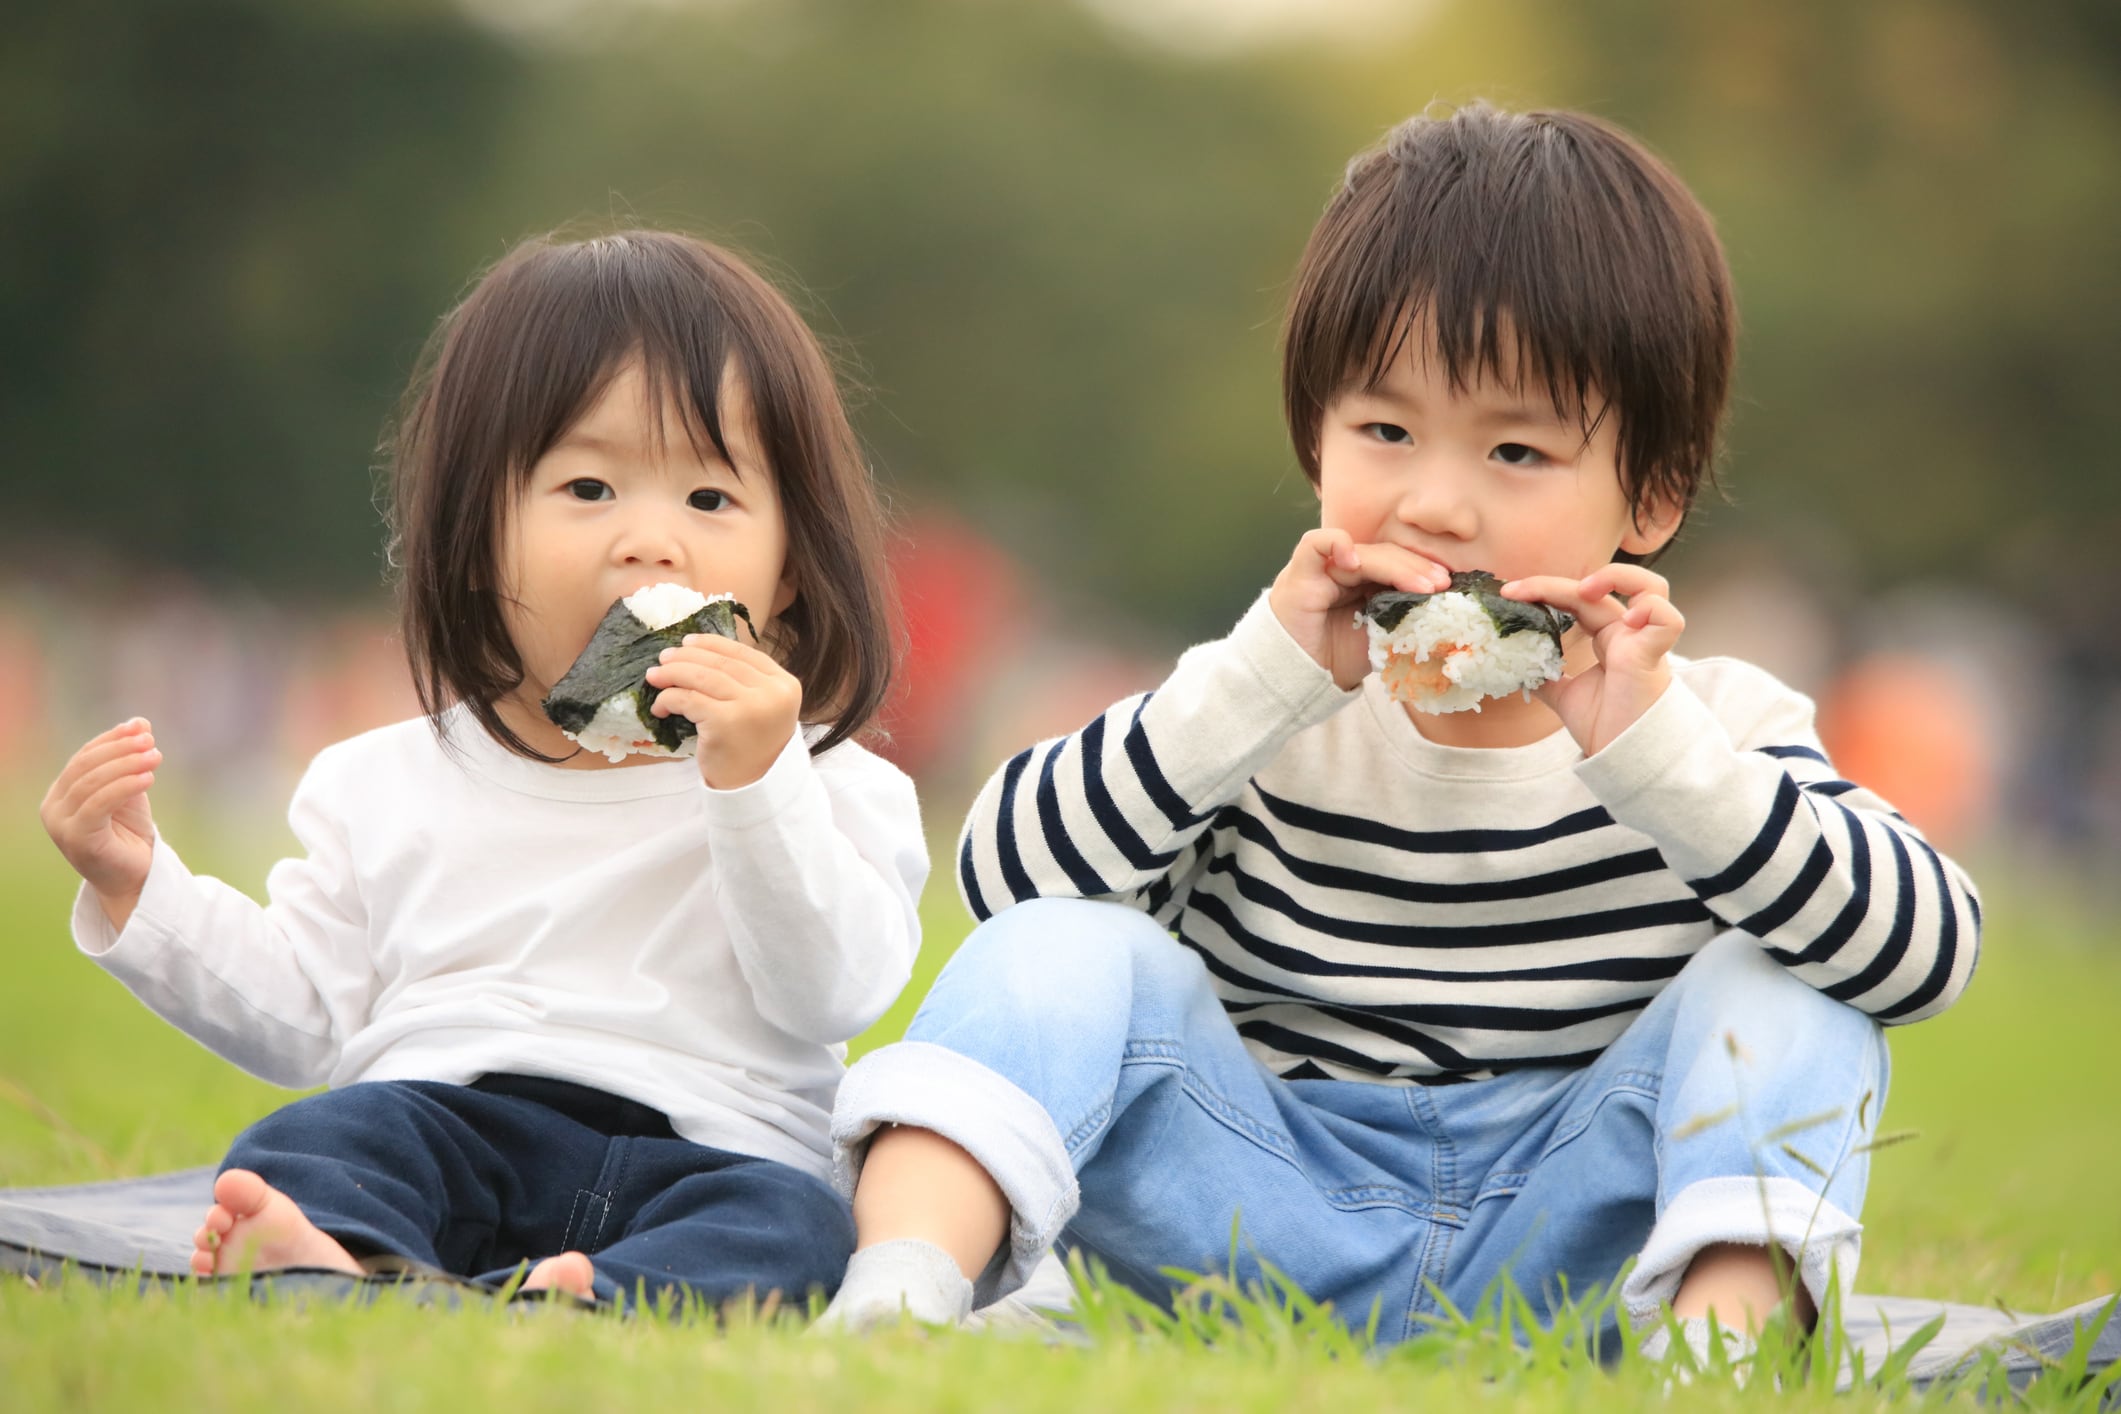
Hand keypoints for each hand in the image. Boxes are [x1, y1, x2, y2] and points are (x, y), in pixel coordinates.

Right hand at [41, 718, 159, 930]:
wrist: (135, 877)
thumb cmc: (129, 833)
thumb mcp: (131, 790)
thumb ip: (131, 760)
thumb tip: (140, 722)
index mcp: (62, 792)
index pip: (84, 757)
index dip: (112, 739)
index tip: (141, 727)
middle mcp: (54, 807)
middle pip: (85, 767)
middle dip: (119, 750)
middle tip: (150, 742)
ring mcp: (61, 825)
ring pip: (92, 783)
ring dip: (126, 766)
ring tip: (155, 757)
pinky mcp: (76, 839)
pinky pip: (99, 805)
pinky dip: (124, 787)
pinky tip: (148, 778)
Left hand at [643, 635, 801, 788]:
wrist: (754, 789)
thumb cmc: (753, 748)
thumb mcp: (761, 708)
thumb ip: (746, 682)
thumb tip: (700, 652)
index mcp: (785, 684)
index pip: (744, 653)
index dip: (712, 644)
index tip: (687, 643)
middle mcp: (772, 693)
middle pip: (721, 663)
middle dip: (686, 657)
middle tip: (663, 658)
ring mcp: (751, 707)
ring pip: (702, 677)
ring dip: (672, 674)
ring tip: (654, 675)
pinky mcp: (726, 723)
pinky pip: (688, 700)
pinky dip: (668, 699)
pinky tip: (660, 706)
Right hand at [1269, 529, 1451, 689]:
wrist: (1297, 680)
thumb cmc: (1336, 661)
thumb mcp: (1380, 639)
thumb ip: (1403, 621)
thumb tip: (1444, 618)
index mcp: (1364, 582)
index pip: (1397, 563)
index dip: (1422, 570)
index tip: (1448, 586)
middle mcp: (1344, 570)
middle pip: (1385, 555)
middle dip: (1416, 567)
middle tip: (1441, 584)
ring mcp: (1321, 569)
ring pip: (1363, 552)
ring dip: (1395, 565)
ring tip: (1421, 585)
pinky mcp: (1300, 574)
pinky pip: (1316, 544)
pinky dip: (1337, 544)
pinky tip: (1355, 560)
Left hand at [1500, 564, 1683, 755]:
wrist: (1624, 758)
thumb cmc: (1605, 727)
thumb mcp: (1563, 695)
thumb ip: (1543, 675)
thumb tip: (1515, 664)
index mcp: (1607, 639)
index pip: (1577, 599)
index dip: (1545, 590)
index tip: (1508, 594)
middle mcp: (1626, 634)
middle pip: (1600, 588)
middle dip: (1557, 582)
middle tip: (1522, 590)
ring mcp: (1643, 641)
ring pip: (1652, 588)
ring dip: (1617, 578)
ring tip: (1584, 590)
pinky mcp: (1655, 655)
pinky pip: (1667, 619)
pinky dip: (1650, 609)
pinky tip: (1626, 619)